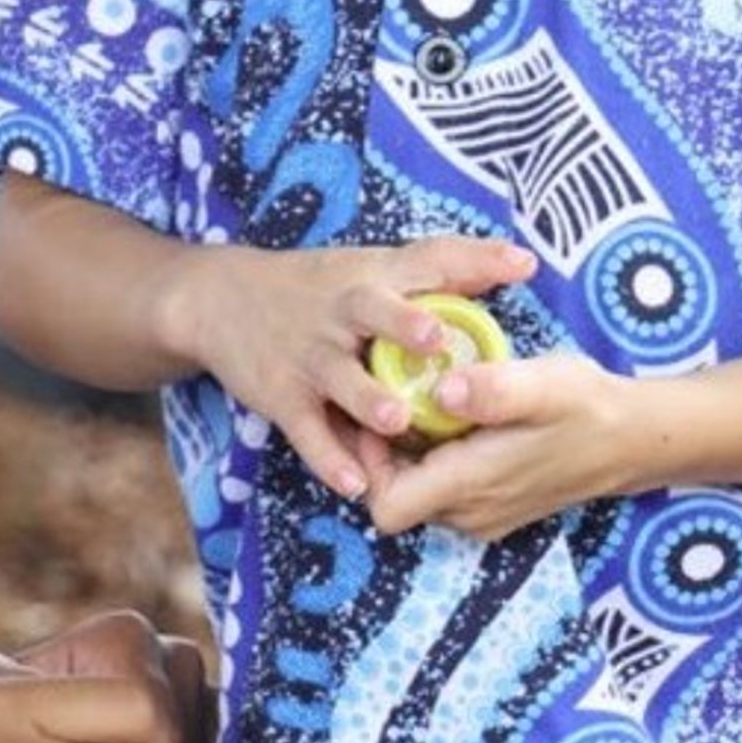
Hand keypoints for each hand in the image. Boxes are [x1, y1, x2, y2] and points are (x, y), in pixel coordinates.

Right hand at [169, 236, 534, 500]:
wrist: (219, 301)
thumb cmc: (317, 289)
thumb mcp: (368, 268)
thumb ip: (438, 273)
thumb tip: (520, 264)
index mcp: (372, 278)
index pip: (428, 258)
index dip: (475, 258)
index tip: (521, 262)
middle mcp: (341, 312)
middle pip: (374, 311)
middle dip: (403, 322)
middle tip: (434, 338)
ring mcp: (310, 355)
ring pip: (341, 379)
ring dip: (368, 400)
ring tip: (397, 421)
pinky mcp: (283, 396)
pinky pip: (308, 431)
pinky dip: (329, 459)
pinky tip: (355, 484)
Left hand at [348, 346, 643, 540]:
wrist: (632, 437)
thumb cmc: (585, 407)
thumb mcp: (542, 385)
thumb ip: (493, 390)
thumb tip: (443, 391)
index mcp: (470, 487)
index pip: (386, 507)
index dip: (369, 464)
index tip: (383, 414)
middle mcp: (469, 513)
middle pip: (393, 498)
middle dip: (384, 451)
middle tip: (394, 396)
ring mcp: (481, 515)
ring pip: (415, 493)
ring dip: (409, 453)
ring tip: (421, 401)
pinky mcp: (493, 507)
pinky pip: (441, 490)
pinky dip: (434, 458)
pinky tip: (451, 416)